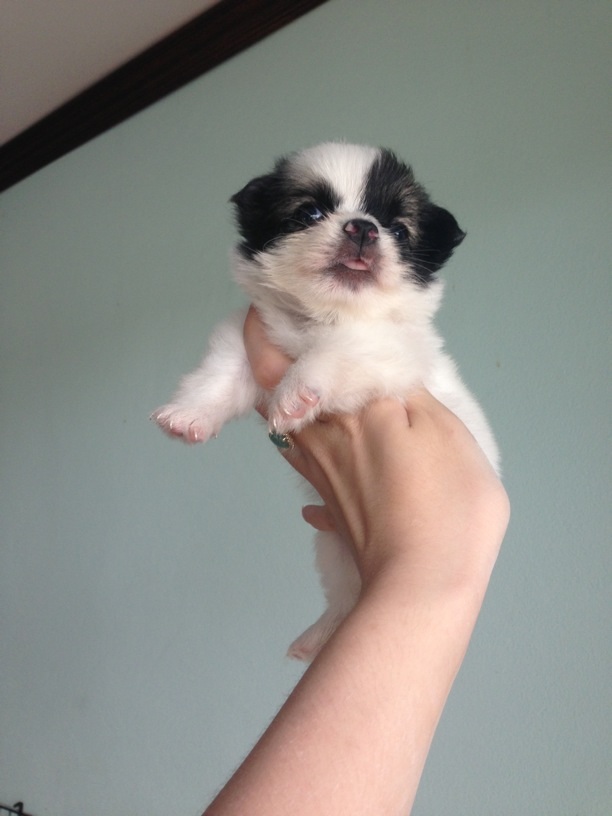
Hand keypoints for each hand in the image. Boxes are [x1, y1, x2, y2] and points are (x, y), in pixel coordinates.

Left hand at [244, 306, 508, 596]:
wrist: (423, 585)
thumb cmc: (443, 501)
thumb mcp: (443, 431)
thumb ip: (410, 394)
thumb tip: (381, 374)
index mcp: (348, 412)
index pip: (289, 364)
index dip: (266, 335)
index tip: (261, 311)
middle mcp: (322, 439)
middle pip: (275, 395)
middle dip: (268, 363)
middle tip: (277, 337)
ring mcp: (321, 476)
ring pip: (285, 429)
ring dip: (282, 401)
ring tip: (296, 383)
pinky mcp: (330, 504)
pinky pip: (304, 463)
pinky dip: (301, 446)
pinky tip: (314, 447)